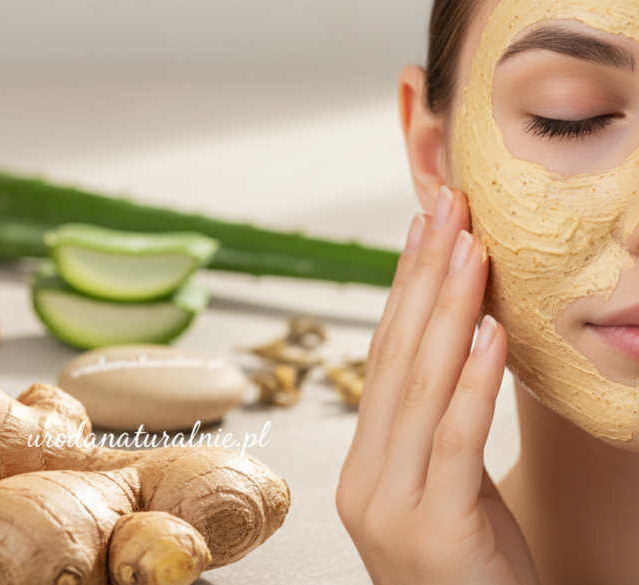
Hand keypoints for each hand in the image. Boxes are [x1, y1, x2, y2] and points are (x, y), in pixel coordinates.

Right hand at [335, 187, 539, 584]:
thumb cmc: (474, 577)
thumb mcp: (452, 496)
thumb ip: (441, 432)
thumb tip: (464, 345)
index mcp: (363, 470)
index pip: (382, 364)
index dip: (403, 292)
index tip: (425, 230)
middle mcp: (364, 482)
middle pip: (393, 362)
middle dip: (421, 280)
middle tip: (443, 209)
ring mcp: (389, 508)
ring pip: (417, 390)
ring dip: (447, 311)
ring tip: (468, 247)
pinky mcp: (432, 530)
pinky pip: (453, 442)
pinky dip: (472, 381)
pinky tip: (490, 331)